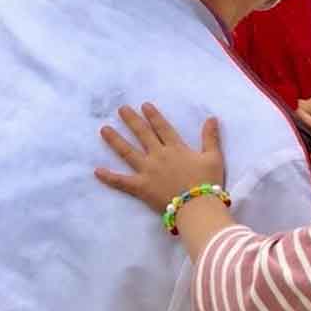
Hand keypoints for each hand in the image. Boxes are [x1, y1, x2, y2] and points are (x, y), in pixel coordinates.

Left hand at [95, 104, 224, 211]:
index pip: (162, 128)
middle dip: (132, 120)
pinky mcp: (140, 187)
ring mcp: (147, 171)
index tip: (144, 105)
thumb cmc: (207, 181)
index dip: (153, 116)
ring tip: (104, 129)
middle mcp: (158, 155)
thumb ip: (210, 137)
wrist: (197, 205)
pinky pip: (121, 181)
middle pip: (142, 134)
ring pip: (128, 152)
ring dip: (115, 140)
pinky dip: (109, 177)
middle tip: (121, 109)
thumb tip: (212, 118)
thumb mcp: (214, 157)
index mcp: (176, 148)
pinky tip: (96, 170)